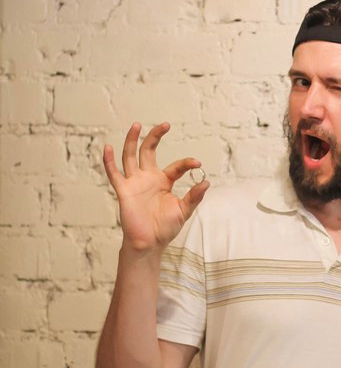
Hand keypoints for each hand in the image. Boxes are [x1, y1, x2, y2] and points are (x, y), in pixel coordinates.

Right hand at [102, 122, 208, 252]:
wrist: (149, 243)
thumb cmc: (165, 228)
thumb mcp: (184, 211)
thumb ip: (194, 197)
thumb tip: (206, 182)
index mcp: (164, 181)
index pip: (176, 166)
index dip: (187, 164)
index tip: (197, 164)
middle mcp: (148, 178)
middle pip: (149, 151)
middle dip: (155, 137)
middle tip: (165, 124)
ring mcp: (135, 182)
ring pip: (131, 156)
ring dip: (132, 140)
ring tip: (136, 125)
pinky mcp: (124, 191)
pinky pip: (114, 174)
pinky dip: (109, 161)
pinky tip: (108, 147)